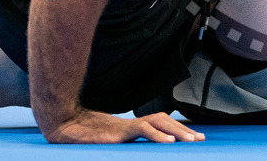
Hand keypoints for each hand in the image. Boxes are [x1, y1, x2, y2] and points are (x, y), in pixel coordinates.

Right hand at [42, 108, 204, 143]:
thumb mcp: (111, 142)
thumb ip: (126, 142)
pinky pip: (142, 130)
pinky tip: (168, 142)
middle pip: (165, 121)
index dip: (178, 128)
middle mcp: (133, 124)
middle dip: (184, 130)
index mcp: (133, 126)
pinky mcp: (119, 132)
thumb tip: (138, 145)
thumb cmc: (85, 136)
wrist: (65, 126)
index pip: (162, 123)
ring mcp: (126, 126)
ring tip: (190, 141)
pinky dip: (157, 135)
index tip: (193, 136)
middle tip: (200, 139)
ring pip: (158, 123)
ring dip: (176, 131)